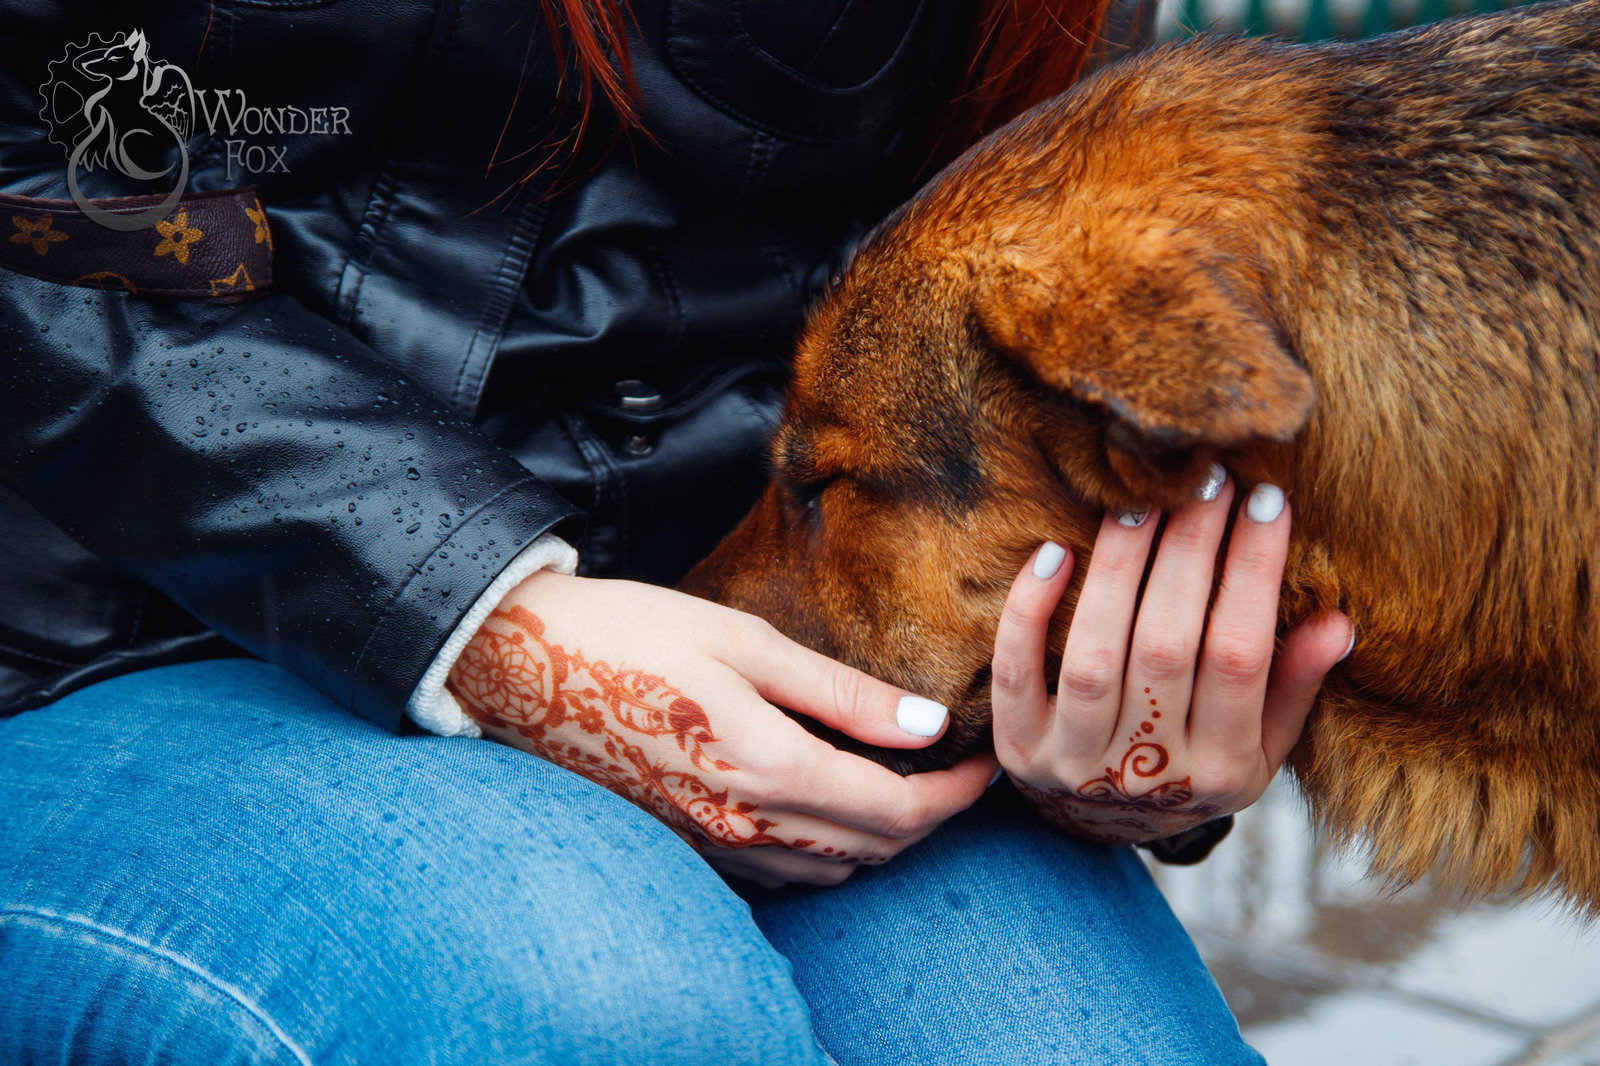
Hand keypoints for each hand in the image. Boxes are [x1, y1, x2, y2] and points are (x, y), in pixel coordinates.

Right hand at [446, 572, 997, 886]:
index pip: (898, 810)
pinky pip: (781, 871)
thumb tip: (929, 725)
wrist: (518, 666)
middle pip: (874, 849)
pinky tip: (827, 799)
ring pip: (832, 869)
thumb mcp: (746, 642)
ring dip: (880, 835)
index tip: (984, 762)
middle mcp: (744, 825)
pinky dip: (826, 847)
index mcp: (768, 768)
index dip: (955, 793)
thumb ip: (843, 693)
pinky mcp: (686, 846)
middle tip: (954, 770)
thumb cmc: (631, 633)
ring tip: (900, 780)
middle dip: (929, 816)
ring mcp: (711, 845)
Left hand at [990, 468, 1352, 844]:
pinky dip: (1029, 612)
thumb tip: (1339, 622)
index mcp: (1223, 768)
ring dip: (1119, 569)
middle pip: (1169, 646)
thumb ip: (1292, 686)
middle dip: (1191, 551)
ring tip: (1140, 501)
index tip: (1266, 500)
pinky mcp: (1017, 749)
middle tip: (1205, 479)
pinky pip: (1016, 672)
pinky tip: (1052, 552)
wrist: (1096, 831)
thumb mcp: (1258, 748)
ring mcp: (1076, 763)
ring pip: (1097, 656)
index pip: (1242, 655)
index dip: (1255, 573)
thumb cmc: (1190, 767)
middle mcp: (1150, 771)